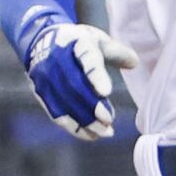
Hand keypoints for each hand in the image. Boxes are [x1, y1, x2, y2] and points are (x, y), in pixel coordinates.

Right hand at [23, 20, 138, 140]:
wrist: (41, 40)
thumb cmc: (79, 42)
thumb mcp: (98, 39)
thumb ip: (116, 51)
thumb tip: (134, 63)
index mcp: (76, 42)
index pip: (87, 59)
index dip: (95, 76)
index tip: (106, 92)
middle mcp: (57, 59)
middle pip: (74, 85)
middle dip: (91, 104)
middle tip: (109, 119)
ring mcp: (46, 77)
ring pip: (64, 102)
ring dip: (84, 120)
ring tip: (105, 132)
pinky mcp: (41, 92)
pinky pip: (56, 113)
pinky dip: (73, 127)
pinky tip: (91, 135)